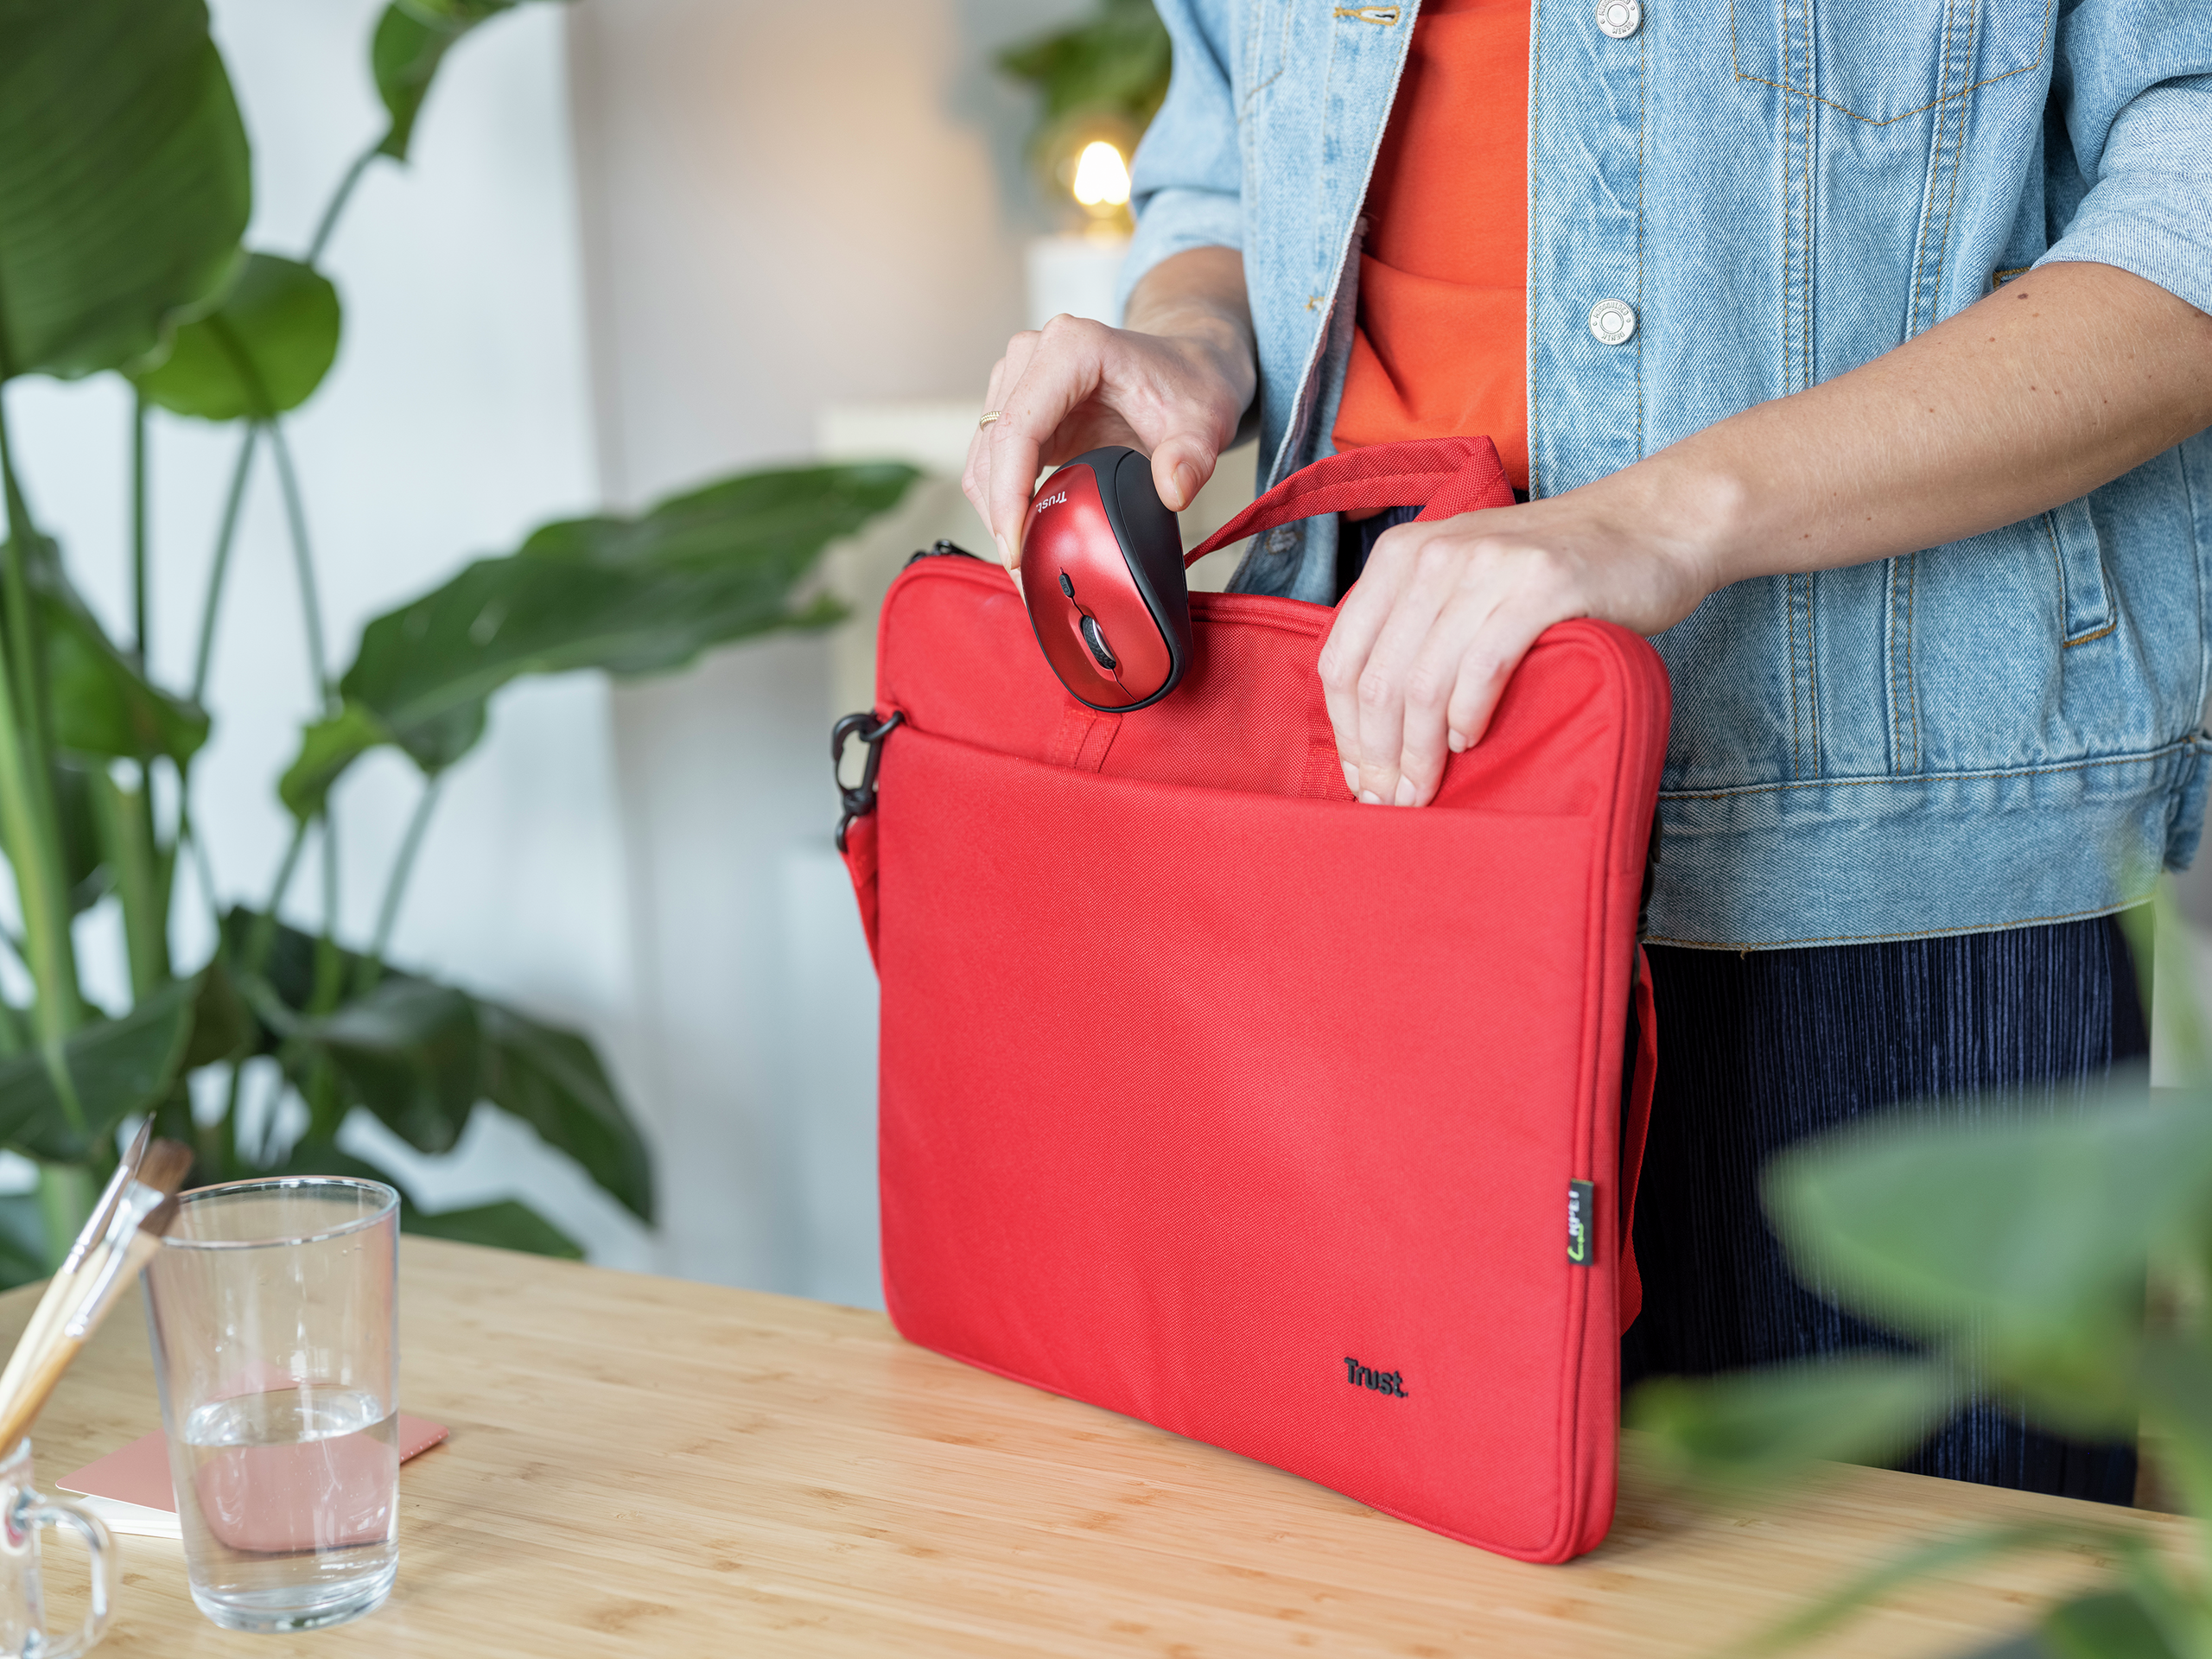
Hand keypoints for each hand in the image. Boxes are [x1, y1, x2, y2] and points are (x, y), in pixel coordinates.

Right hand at [962, 247, 1255, 570]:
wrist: (1188, 369)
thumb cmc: (1189, 386)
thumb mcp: (1205, 421)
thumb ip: (1193, 456)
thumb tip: (1173, 491)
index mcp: (1072, 349)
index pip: (1017, 429)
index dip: (1008, 495)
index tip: (1018, 548)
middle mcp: (1033, 356)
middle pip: (991, 449)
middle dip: (1001, 517)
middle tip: (1025, 574)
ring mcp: (1019, 380)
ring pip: (983, 459)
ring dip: (996, 515)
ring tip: (1025, 565)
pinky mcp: (1017, 407)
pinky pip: (993, 463)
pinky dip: (1004, 504)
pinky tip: (1027, 537)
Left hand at [1317, 484, 1715, 806]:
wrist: (1650, 525)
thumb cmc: (1553, 570)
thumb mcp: (1465, 582)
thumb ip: (1416, 631)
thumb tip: (1372, 729)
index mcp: (1400, 557)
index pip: (1342, 658)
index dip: (1345, 731)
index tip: (1360, 777)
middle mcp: (1434, 555)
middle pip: (1378, 678)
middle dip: (1379, 755)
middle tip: (1390, 802)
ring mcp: (1488, 566)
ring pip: (1424, 682)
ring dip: (1419, 752)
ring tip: (1424, 790)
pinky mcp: (1542, 586)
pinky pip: (1484, 666)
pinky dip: (1469, 714)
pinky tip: (1469, 742)